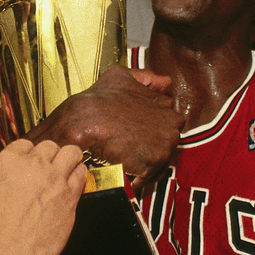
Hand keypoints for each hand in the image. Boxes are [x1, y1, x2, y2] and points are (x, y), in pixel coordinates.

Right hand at [0, 139, 85, 254]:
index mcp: (8, 162)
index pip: (25, 144)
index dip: (27, 154)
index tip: (29, 163)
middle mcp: (34, 165)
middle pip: (49, 146)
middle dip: (48, 155)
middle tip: (47, 167)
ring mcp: (55, 179)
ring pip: (70, 153)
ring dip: (68, 159)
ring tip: (66, 166)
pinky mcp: (70, 196)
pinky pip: (82, 174)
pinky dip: (79, 174)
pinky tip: (74, 181)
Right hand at [31, 67, 182, 187]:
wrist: (84, 121)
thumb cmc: (99, 100)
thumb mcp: (121, 77)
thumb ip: (146, 78)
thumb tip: (165, 82)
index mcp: (165, 105)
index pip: (169, 122)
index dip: (152, 129)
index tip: (138, 133)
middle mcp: (171, 124)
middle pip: (167, 142)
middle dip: (152, 147)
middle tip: (130, 148)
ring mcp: (165, 143)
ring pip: (161, 160)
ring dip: (145, 163)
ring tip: (126, 160)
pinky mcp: (155, 162)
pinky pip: (151, 175)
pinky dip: (138, 177)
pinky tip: (125, 170)